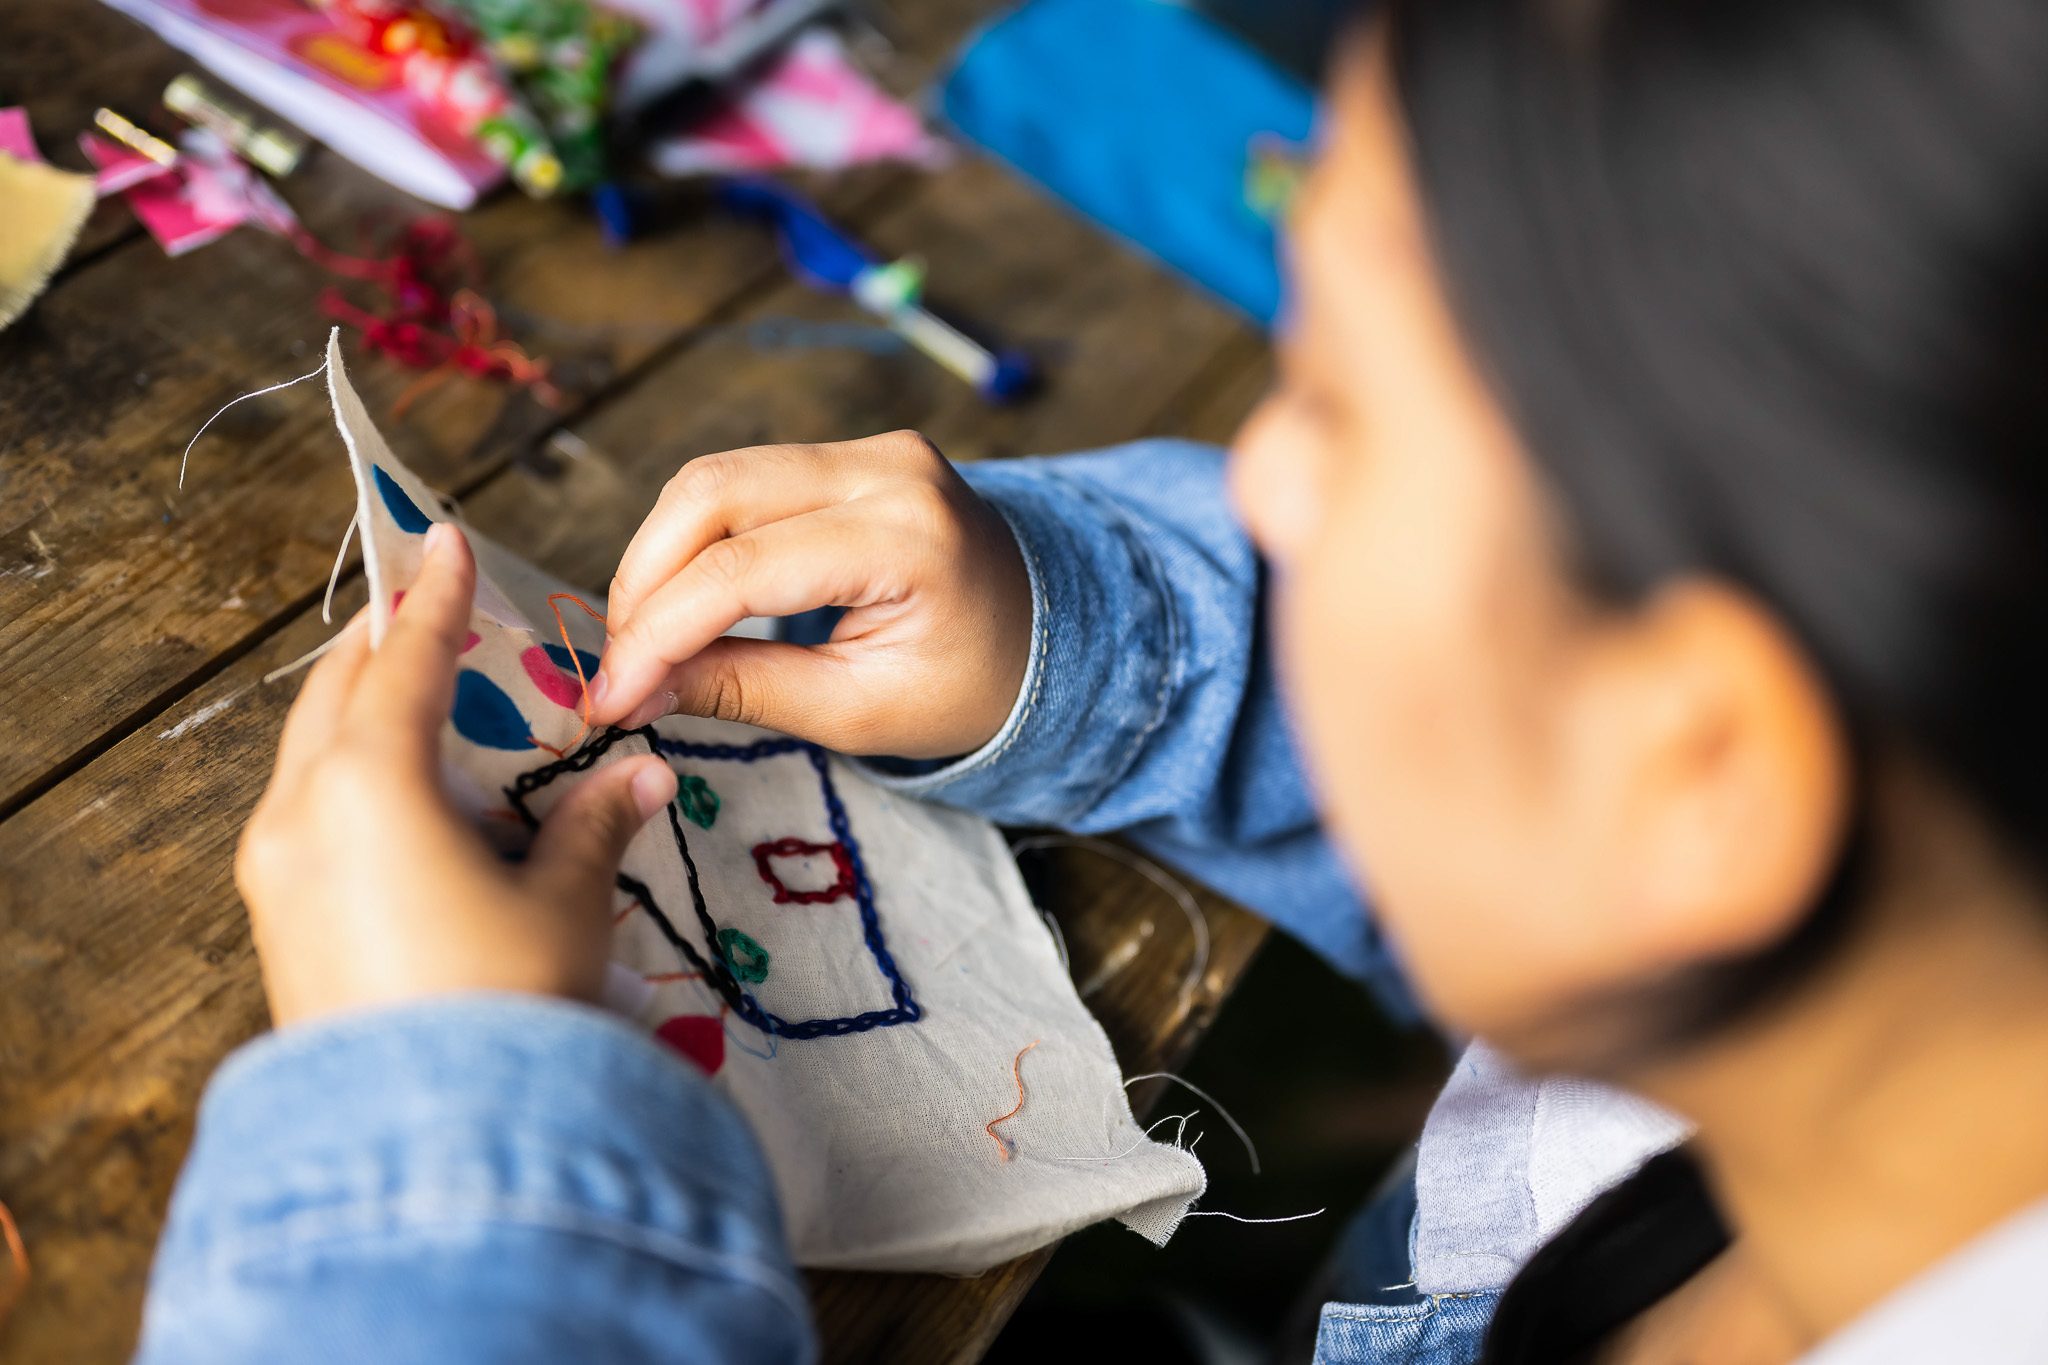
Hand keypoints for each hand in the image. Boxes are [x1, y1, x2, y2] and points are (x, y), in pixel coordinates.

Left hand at [238, 523, 677, 1027]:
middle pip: (336, 697)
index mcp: (370, 787)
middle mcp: (301, 816)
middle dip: (388, 650)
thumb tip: (638, 775)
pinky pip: (311, 816)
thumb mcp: (567, 907)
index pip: (405, 662)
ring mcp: (277, 875)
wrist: (436, 1148)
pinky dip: (357, 781)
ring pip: (315, 757)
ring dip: (371, 719)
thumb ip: (594, 826)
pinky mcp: (280, 927)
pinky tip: (419, 809)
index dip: (436, 598)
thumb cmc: (507, 1009)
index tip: (441, 539)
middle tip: (437, 620)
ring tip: (440, 715)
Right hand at [588, 431, 1032, 758]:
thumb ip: (744, 690)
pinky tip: (682, 600)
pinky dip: (697, 538)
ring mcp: (874, 448)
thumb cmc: (972, 687)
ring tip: (644, 640)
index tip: (606, 698)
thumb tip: (633, 687)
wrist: (1053, 638)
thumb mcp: (861, 712)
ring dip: (660, 556)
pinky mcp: (856, 452)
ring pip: (717, 477)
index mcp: (908, 539)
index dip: (655, 634)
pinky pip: (747, 480)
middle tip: (617, 666)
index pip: (740, 571)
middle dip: (642, 582)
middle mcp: (889, 468)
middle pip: (711, 493)